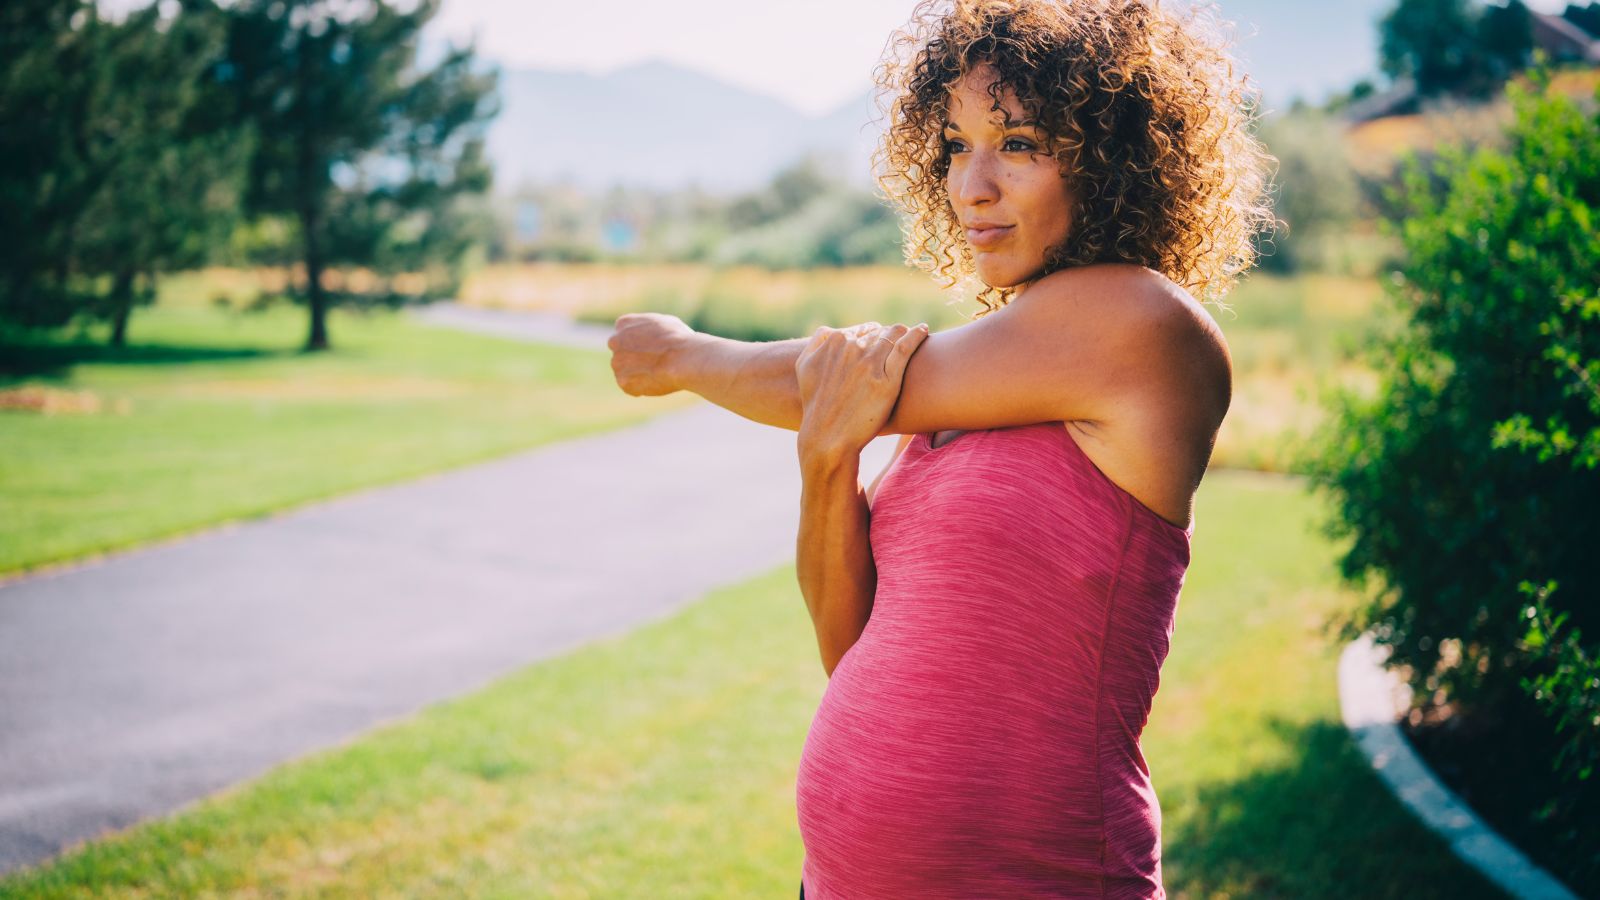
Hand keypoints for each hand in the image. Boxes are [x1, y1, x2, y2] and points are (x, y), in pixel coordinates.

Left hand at [608, 312, 695, 395]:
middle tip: (654, 364)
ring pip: (625, 372)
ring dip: (638, 375)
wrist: (682, 359)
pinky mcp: (622, 381)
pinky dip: (642, 388)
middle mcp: (615, 341)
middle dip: (634, 360)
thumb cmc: (678, 339)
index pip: (624, 336)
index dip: (639, 344)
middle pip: (621, 354)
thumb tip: (648, 335)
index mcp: (623, 324)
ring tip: (659, 373)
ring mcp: (617, 362)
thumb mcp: (663, 322)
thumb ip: (647, 328)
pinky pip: (631, 387)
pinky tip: (656, 382)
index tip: (651, 350)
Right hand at [796, 321, 929, 458]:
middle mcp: (852, 348)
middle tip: (897, 347)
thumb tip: (834, 331)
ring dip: (903, 334)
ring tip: (912, 336)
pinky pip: (906, 347)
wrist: (827, 436)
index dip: (873, 337)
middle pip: (879, 332)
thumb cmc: (816, 404)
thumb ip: (817, 342)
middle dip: (888, 337)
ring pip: (894, 334)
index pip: (863, 330)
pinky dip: (917, 335)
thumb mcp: (805, 366)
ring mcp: (870, 363)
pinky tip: (923, 330)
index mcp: (835, 342)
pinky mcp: (888, 379)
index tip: (881, 345)